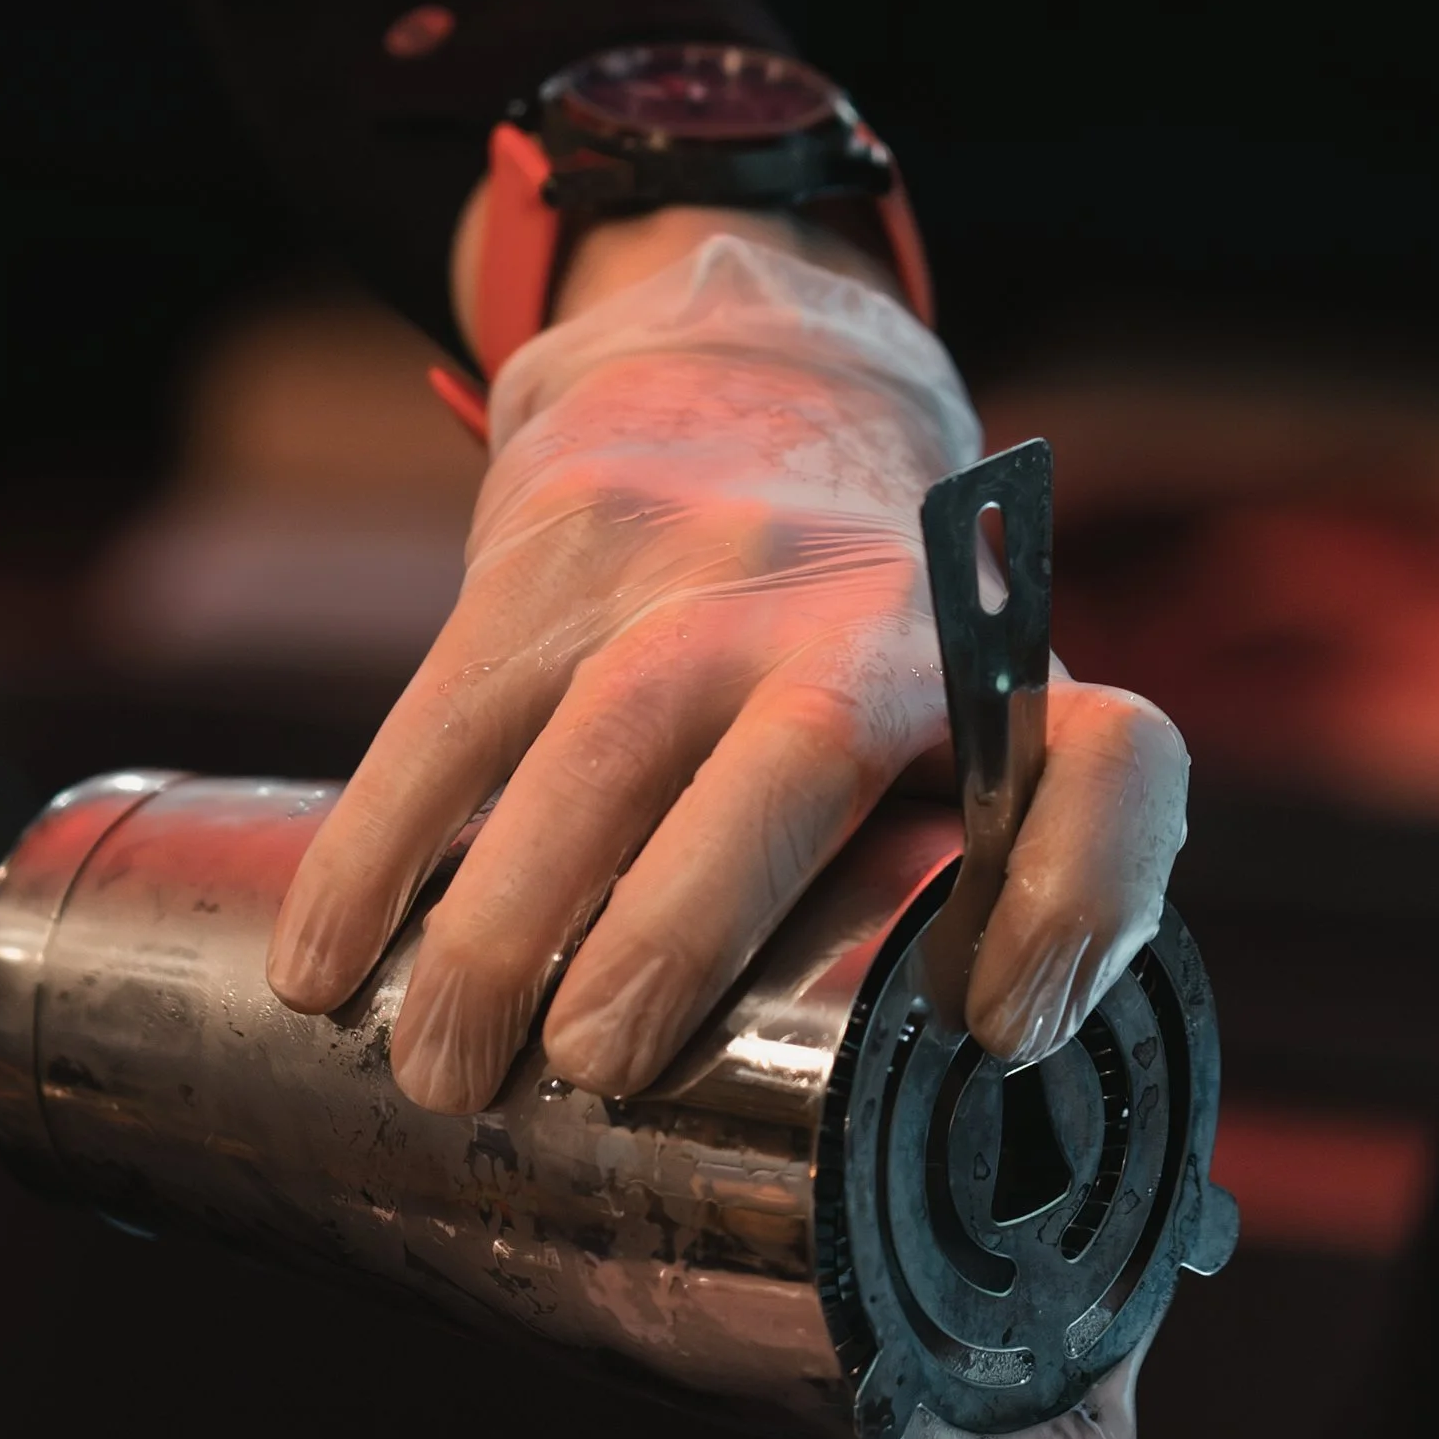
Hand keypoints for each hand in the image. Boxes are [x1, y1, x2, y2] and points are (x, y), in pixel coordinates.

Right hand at [266, 221, 1188, 1109]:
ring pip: (604, 737)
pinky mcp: (559, 549)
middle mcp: (876, 613)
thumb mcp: (991, 730)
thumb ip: (1018, 881)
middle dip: (689, 921)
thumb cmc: (882, 646)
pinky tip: (325, 967)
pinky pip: (452, 708)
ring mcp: (706, 569)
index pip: (1113, 772)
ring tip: (440, 1069)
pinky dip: (381, 844)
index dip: (1079, 899)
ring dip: (505, 915)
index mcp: (1007, 693)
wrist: (751, 369)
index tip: (1000, 1029)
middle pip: (801, 757)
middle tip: (593, 1065)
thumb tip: (985, 1065)